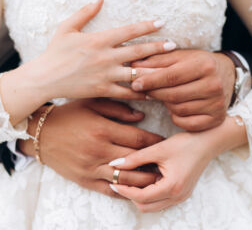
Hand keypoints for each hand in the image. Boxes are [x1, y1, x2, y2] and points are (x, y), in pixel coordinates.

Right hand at [18, 99, 162, 197]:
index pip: (137, 139)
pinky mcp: (84, 180)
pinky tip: (135, 190)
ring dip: (144, 180)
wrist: (41, 133)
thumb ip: (118, 109)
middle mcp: (99, 150)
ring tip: (158, 178)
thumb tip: (141, 117)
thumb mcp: (92, 104)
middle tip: (167, 162)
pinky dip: (124, 191)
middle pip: (135, 161)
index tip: (164, 141)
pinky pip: (108, 190)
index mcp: (102, 129)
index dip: (154, 141)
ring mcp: (91, 168)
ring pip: (125, 180)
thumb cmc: (69, 115)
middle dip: (154, 162)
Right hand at [23, 0, 174, 100]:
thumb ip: (85, 12)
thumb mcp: (67, 28)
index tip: (162, 22)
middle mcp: (106, 57)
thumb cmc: (55, 52)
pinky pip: (126, 93)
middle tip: (174, 46)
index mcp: (99, 40)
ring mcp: (106, 75)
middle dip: (158, 47)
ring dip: (154, 71)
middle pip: (138, 51)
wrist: (45, 77)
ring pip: (136, 73)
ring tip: (170, 71)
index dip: (147, 25)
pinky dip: (140, 93)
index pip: (129, 31)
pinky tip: (152, 93)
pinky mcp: (103, 90)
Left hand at [109, 116, 247, 211]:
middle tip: (120, 182)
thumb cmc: (185, 144)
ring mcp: (181, 196)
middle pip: (146, 207)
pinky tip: (144, 180)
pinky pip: (161, 200)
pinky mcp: (182, 193)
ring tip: (130, 180)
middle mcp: (178, 196)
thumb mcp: (158, 149)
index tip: (114, 182)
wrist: (207, 142)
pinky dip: (149, 194)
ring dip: (140, 196)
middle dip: (130, 196)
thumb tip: (115, 164)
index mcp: (172, 187)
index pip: (141, 197)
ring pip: (153, 206)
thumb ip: (135, 158)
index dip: (125, 191)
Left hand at [131, 50, 235, 130]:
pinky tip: (176, 108)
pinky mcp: (216, 119)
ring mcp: (216, 104)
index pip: (171, 76)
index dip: (150, 81)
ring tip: (165, 96)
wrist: (224, 75)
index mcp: (204, 66)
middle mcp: (214, 85)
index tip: (134, 84)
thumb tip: (134, 67)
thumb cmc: (197, 64)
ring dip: (166, 104)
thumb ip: (157, 61)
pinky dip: (176, 117)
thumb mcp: (179, 57)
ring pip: (178, 110)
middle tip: (144, 90)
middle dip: (155, 93)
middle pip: (173, 95)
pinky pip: (187, 123)